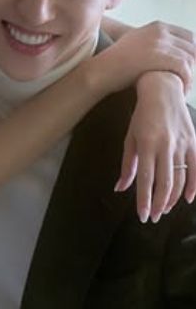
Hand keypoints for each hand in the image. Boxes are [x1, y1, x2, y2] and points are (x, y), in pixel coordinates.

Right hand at [95, 20, 194, 94]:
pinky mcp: (160, 56)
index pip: (189, 37)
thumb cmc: (116, 62)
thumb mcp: (136, 42)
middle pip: (193, 47)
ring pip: (191, 59)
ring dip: (190, 76)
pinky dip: (186, 81)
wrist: (102, 69)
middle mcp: (160, 31)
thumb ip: (154, 42)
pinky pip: (185, 69)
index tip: (188, 68)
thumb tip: (170, 54)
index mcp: (157, 26)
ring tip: (184, 88)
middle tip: (186, 80)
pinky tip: (181, 90)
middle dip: (193, 65)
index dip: (192, 54)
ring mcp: (160, 42)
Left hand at [115, 72, 195, 222]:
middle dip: (159, 204)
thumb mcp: (130, 138)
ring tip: (164, 209)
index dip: (144, 200)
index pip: (145, 179)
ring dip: (173, 198)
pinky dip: (194, 186)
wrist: (162, 91)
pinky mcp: (194, 143)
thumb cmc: (141, 116)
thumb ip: (127, 164)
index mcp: (146, 144)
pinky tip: (189, 199)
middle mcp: (166, 146)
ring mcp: (182, 144)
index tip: (142, 216)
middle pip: (165, 183)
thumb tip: (120, 188)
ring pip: (181, 179)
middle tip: (154, 217)